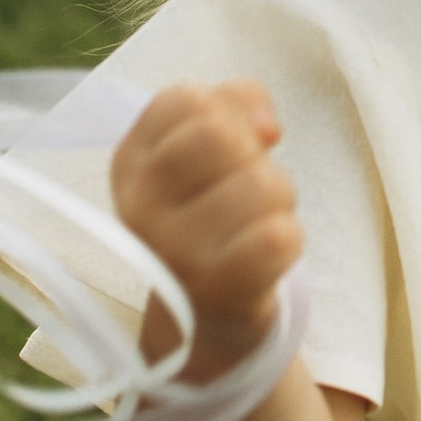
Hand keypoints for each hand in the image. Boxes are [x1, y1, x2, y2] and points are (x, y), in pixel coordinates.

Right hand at [111, 79, 304, 384]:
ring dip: (281, 200)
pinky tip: (269, 253)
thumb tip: (266, 126)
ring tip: (260, 224)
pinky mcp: (218, 291)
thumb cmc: (211, 218)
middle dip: (256, 156)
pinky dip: (289, 238)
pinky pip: (278, 238)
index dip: (230, 110)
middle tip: (252, 189)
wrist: (204, 320)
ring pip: (261, 184)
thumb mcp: (203, 155)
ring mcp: (175, 252)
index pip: (185, 99)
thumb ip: (231, 107)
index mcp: (131, 163)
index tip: (241, 141)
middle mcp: (140, 206)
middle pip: (223, 136)